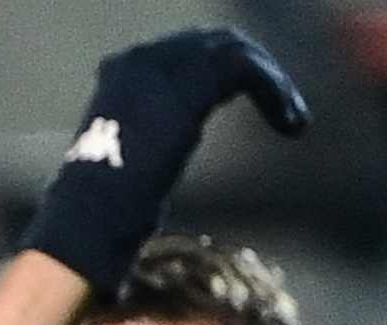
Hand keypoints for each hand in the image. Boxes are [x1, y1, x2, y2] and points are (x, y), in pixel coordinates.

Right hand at [24, 27, 309, 293]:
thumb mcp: (129, 162)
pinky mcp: (189, 86)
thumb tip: (169, 148)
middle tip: (285, 106)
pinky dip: (275, 93)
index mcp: (122, 73)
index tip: (254, 98)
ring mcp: (163, 69)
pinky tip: (291, 124)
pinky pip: (246, 71)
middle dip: (255, 70)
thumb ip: (151, 139)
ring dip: (273, 84)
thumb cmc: (102, 213)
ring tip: (295, 119)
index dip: (223, 69)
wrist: (91, 218)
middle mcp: (140, 60)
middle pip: (214, 43)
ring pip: (235, 53)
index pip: (185, 50)